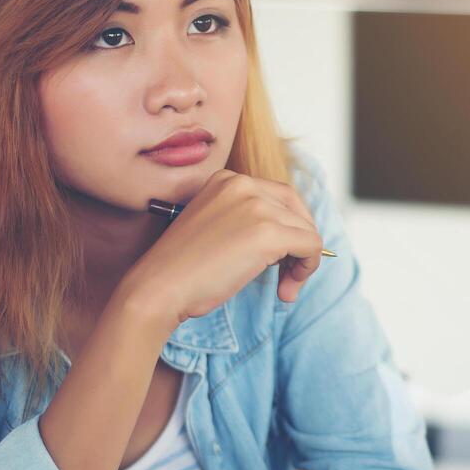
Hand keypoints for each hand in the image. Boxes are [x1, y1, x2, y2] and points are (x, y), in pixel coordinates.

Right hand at [122, 170, 322, 328]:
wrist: (158, 287)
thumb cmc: (182, 269)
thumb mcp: (216, 229)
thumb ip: (248, 222)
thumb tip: (295, 239)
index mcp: (227, 180)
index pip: (278, 197)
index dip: (286, 229)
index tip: (277, 260)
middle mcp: (243, 184)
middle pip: (297, 209)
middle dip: (300, 243)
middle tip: (288, 276)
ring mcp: (256, 206)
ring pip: (306, 230)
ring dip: (302, 263)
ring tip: (284, 289)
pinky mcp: (267, 232)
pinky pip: (311, 246)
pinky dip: (308, 268)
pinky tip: (287, 289)